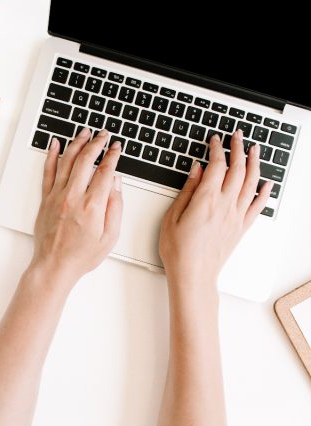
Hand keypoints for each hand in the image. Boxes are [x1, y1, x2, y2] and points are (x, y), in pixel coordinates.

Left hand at [31, 127, 122, 283]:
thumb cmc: (81, 256)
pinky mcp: (46, 199)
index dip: (112, 156)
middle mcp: (73, 197)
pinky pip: (48, 172)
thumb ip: (116, 207)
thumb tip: (115, 183)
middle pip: (86, 160)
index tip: (116, 147)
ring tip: (84, 132)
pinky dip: (51, 156)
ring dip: (76, 143)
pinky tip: (55, 144)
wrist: (54, 266)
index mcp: (92, 206)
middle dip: (96, 143)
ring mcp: (57, 196)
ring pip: (67, 161)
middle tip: (103, 134)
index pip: (105, 171)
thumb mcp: (110, 236)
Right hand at [159, 130, 272, 285]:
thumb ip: (187, 191)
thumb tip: (197, 172)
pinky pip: (258, 206)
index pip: (217, 166)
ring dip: (254, 163)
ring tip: (254, 150)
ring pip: (251, 183)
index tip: (215, 141)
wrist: (193, 275)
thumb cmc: (178, 250)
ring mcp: (236, 217)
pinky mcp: (241, 228)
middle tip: (237, 137)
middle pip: (237, 170)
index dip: (217, 150)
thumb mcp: (172, 217)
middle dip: (238, 149)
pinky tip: (266, 184)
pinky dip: (264, 192)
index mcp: (206, 201)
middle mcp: (225, 206)